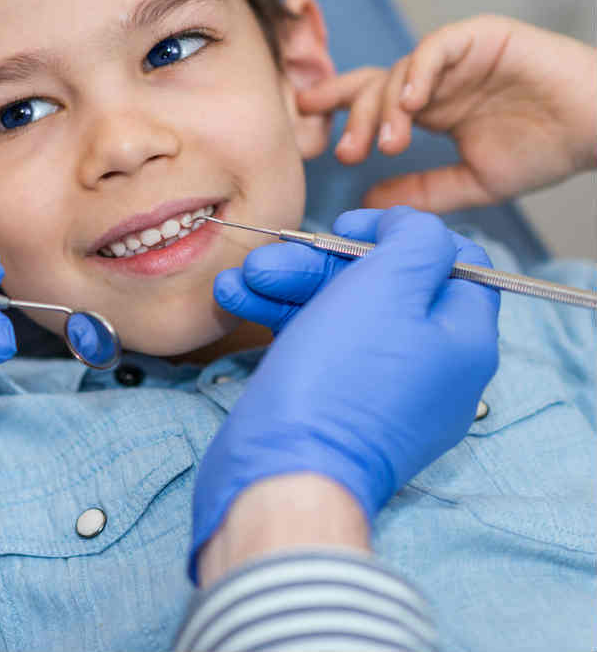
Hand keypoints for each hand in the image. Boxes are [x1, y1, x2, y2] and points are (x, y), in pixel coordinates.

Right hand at [192, 207, 499, 577]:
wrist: (286, 474)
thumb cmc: (340, 380)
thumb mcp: (388, 287)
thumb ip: (415, 241)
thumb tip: (411, 228)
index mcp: (463, 338)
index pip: (453, 263)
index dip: (399, 234)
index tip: (347, 225)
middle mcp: (431, 367)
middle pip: (382, 287)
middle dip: (318, 263)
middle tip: (268, 258)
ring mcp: (382, 391)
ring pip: (339, 314)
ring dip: (287, 287)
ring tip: (238, 281)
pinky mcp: (336, 409)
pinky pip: (317, 347)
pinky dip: (280, 320)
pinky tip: (236, 302)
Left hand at [299, 15, 596, 211]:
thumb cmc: (547, 150)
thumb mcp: (471, 182)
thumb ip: (420, 191)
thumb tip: (367, 203)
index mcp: (431, 107)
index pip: (370, 100)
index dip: (335, 106)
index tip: (303, 124)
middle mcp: (437, 79)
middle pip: (375, 86)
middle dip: (353, 119)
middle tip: (350, 154)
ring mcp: (457, 56)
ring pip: (400, 70)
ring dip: (387, 108)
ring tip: (387, 143)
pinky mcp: (482, 36)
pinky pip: (438, 47)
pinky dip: (419, 71)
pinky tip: (412, 102)